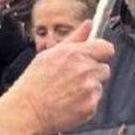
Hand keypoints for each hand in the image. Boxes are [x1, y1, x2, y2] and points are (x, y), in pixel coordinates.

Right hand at [9, 20, 112, 134]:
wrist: (27, 110)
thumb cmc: (34, 82)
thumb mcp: (50, 54)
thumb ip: (74, 38)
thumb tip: (88, 24)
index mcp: (76, 53)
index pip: (106, 48)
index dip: (101, 53)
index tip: (96, 58)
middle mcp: (86, 70)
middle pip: (104, 69)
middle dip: (92, 74)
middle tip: (73, 80)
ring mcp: (90, 89)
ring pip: (99, 87)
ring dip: (88, 89)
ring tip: (68, 93)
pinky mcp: (91, 107)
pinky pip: (94, 103)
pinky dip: (85, 104)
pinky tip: (69, 104)